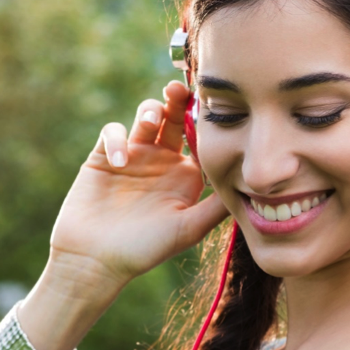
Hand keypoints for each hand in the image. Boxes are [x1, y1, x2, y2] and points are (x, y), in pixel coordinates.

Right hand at [47, 80, 229, 289]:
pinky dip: (117, 139)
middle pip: (174, 118)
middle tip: (180, 90)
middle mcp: (162, 162)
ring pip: (147, 116)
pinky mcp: (104, 156)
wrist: (96, 260)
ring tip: (151, 123)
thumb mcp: (188, 229)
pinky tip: (120, 162)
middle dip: (178, 100)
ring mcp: (134, 156)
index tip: (211, 110)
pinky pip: (113, 132)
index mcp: (185, 176)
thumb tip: (253, 188)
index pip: (200, 138)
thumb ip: (216, 207)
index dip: (205, 121)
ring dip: (150, 111)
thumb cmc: (145, 249)